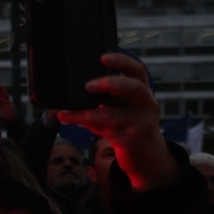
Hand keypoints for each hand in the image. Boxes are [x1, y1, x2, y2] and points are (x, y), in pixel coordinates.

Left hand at [55, 53, 175, 191]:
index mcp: (141, 92)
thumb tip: (69, 92)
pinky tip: (67, 119)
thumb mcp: (120, 109)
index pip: (137, 71)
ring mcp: (140, 122)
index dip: (122, 62)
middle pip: (135, 88)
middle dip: (111, 84)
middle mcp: (145, 104)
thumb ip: (102, 99)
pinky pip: (105, 132)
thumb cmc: (128, 126)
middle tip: (88, 86)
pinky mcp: (131, 139)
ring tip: (68, 111)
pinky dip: (83, 124)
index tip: (103, 58)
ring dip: (88, 112)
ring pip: (114, 115)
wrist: (147, 156)